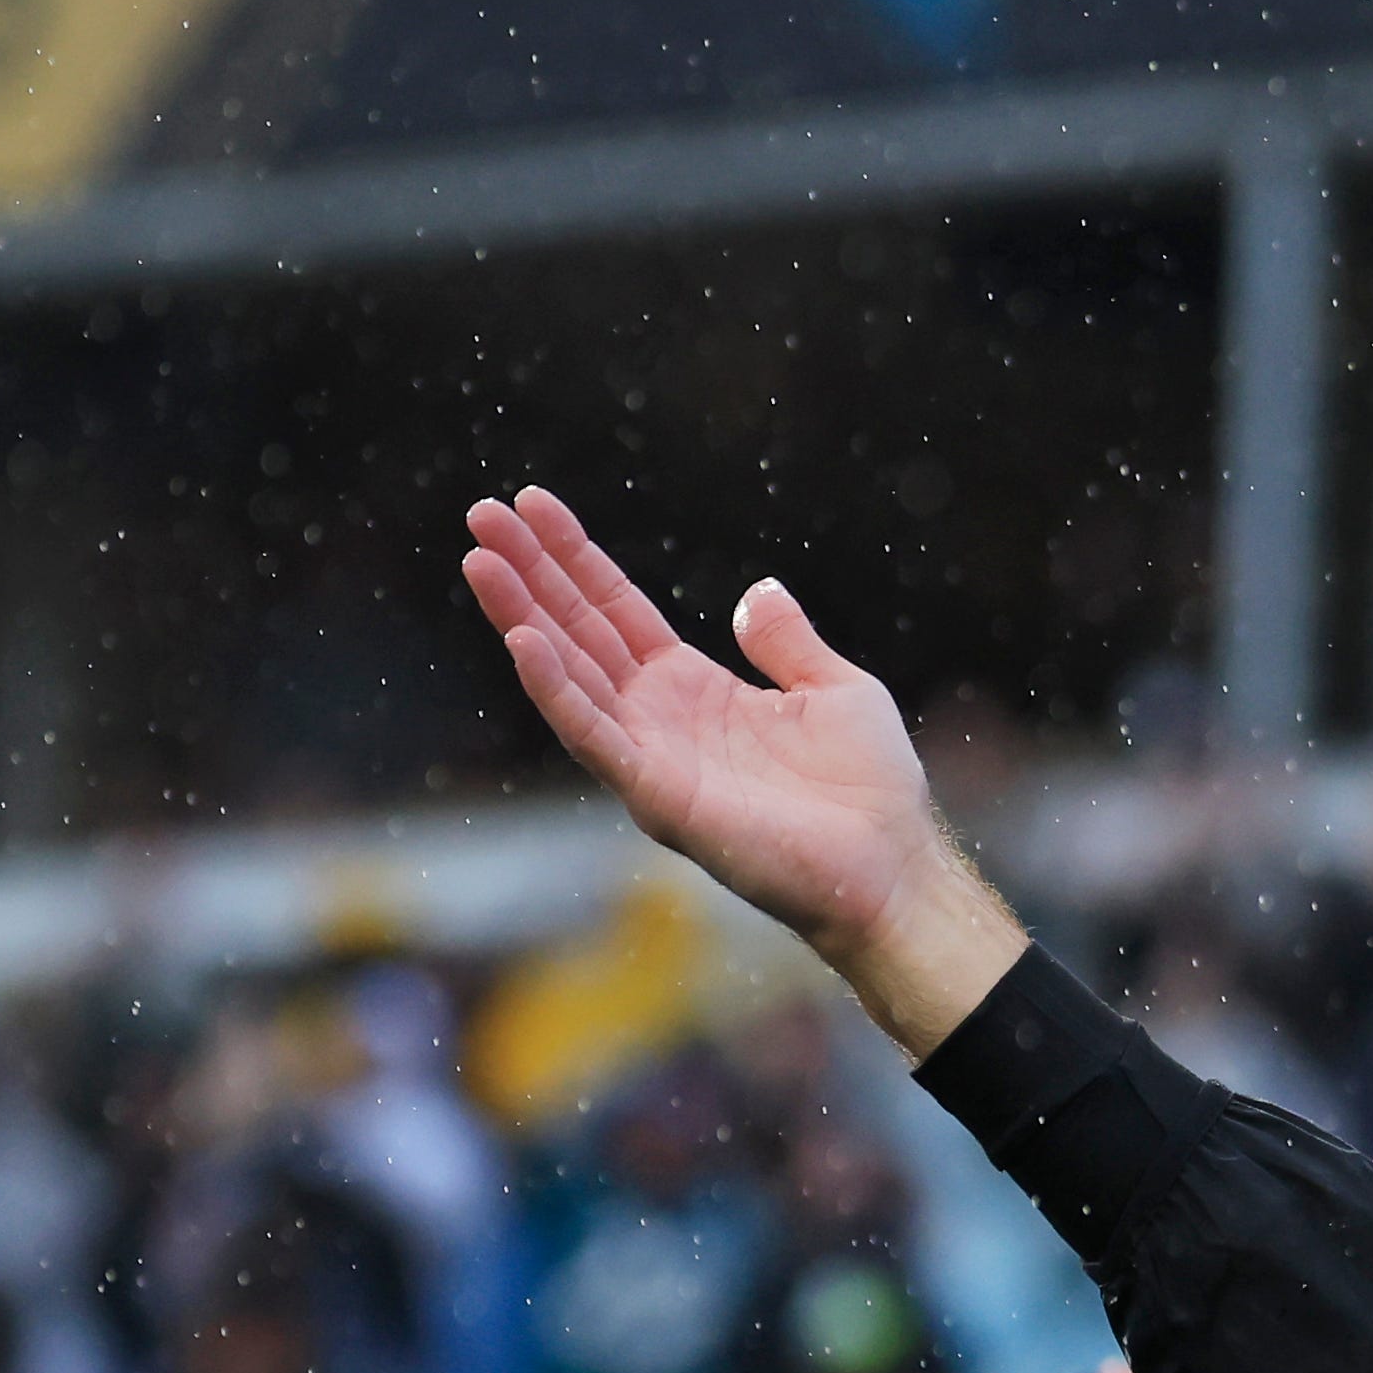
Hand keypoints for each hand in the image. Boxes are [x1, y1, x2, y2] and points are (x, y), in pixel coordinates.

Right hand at [462, 490, 1029, 1054]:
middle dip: (528, 573)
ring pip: (569, 676)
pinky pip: (594, 736)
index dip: (574, 558)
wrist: (893, 868)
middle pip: (578, 631)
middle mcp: (658, 721)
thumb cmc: (870, 792)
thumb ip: (786, 642)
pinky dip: (557, 690)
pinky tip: (524, 641)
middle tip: (480, 514)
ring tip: (480, 560)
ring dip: (521, 617)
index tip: (532, 504)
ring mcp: (651, 759)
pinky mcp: (658, 797)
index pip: (616, 610)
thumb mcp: (834, 690)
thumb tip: (756, 591)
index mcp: (694, 690)